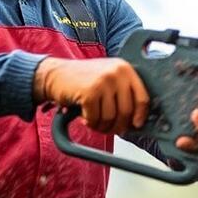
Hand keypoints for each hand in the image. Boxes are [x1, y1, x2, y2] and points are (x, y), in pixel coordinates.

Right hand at [33, 57, 149, 134]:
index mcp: (124, 69)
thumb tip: (135, 119)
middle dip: (117, 126)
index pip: (142, 98)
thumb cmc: (81, 80)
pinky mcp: (90, 92)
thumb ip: (122, 92)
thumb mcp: (107, 78)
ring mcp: (103, 81)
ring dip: (101, 126)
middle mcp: (116, 73)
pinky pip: (95, 119)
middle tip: (108, 128)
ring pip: (110, 118)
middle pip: (127, 111)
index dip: (140, 116)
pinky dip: (89, 123)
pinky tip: (84, 117)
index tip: (135, 125)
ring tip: (93, 121)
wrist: (54, 75)